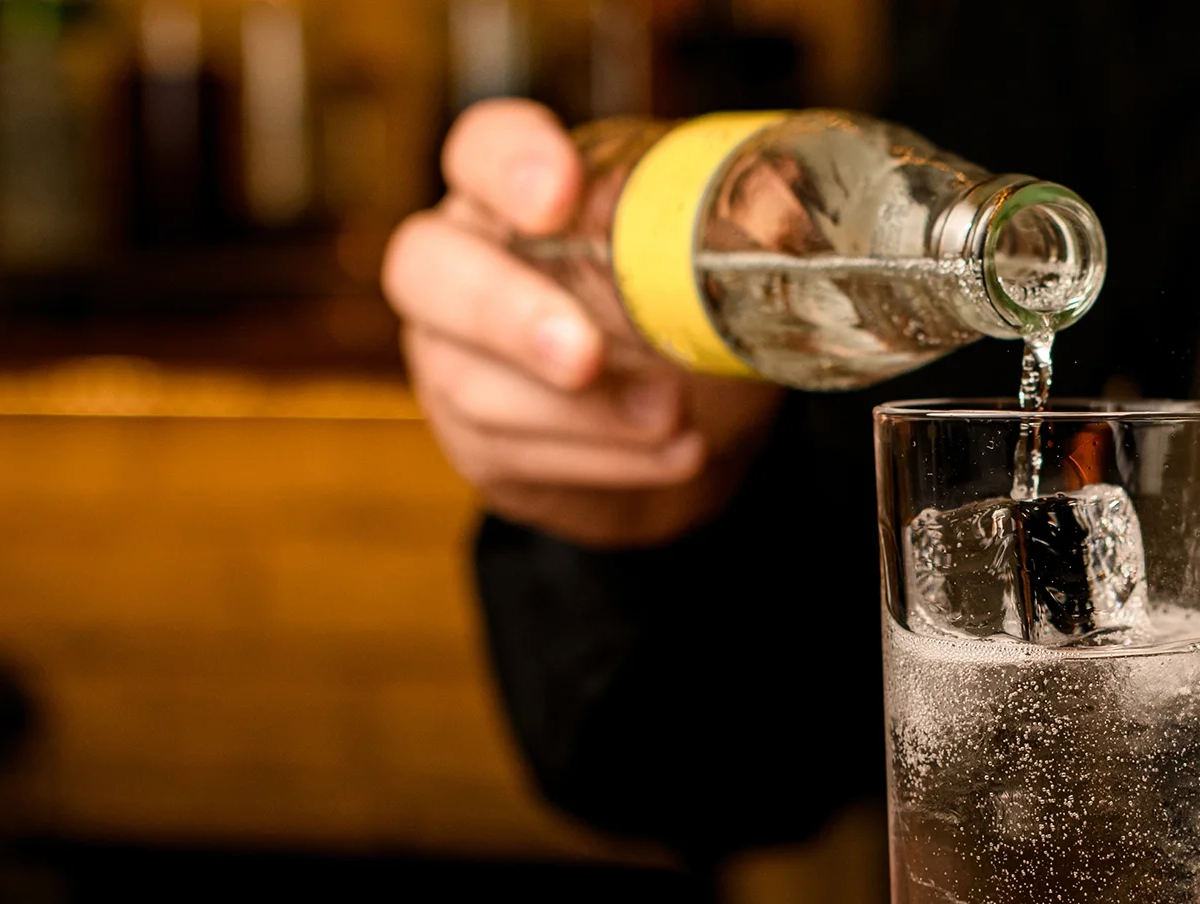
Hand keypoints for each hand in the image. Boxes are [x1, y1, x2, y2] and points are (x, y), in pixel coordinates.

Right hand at [383, 99, 781, 548]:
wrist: (697, 426)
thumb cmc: (692, 317)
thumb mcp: (713, 267)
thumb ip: (718, 238)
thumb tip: (773, 224)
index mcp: (518, 192)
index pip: (481, 148)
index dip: (508, 165)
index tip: (559, 196)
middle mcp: (462, 262)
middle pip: (426, 268)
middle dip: (508, 314)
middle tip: (584, 354)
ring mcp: (453, 356)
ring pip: (471, 383)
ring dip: (585, 411)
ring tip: (672, 414)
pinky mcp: (477, 440)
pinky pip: (512, 454)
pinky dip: (606, 459)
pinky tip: (674, 452)